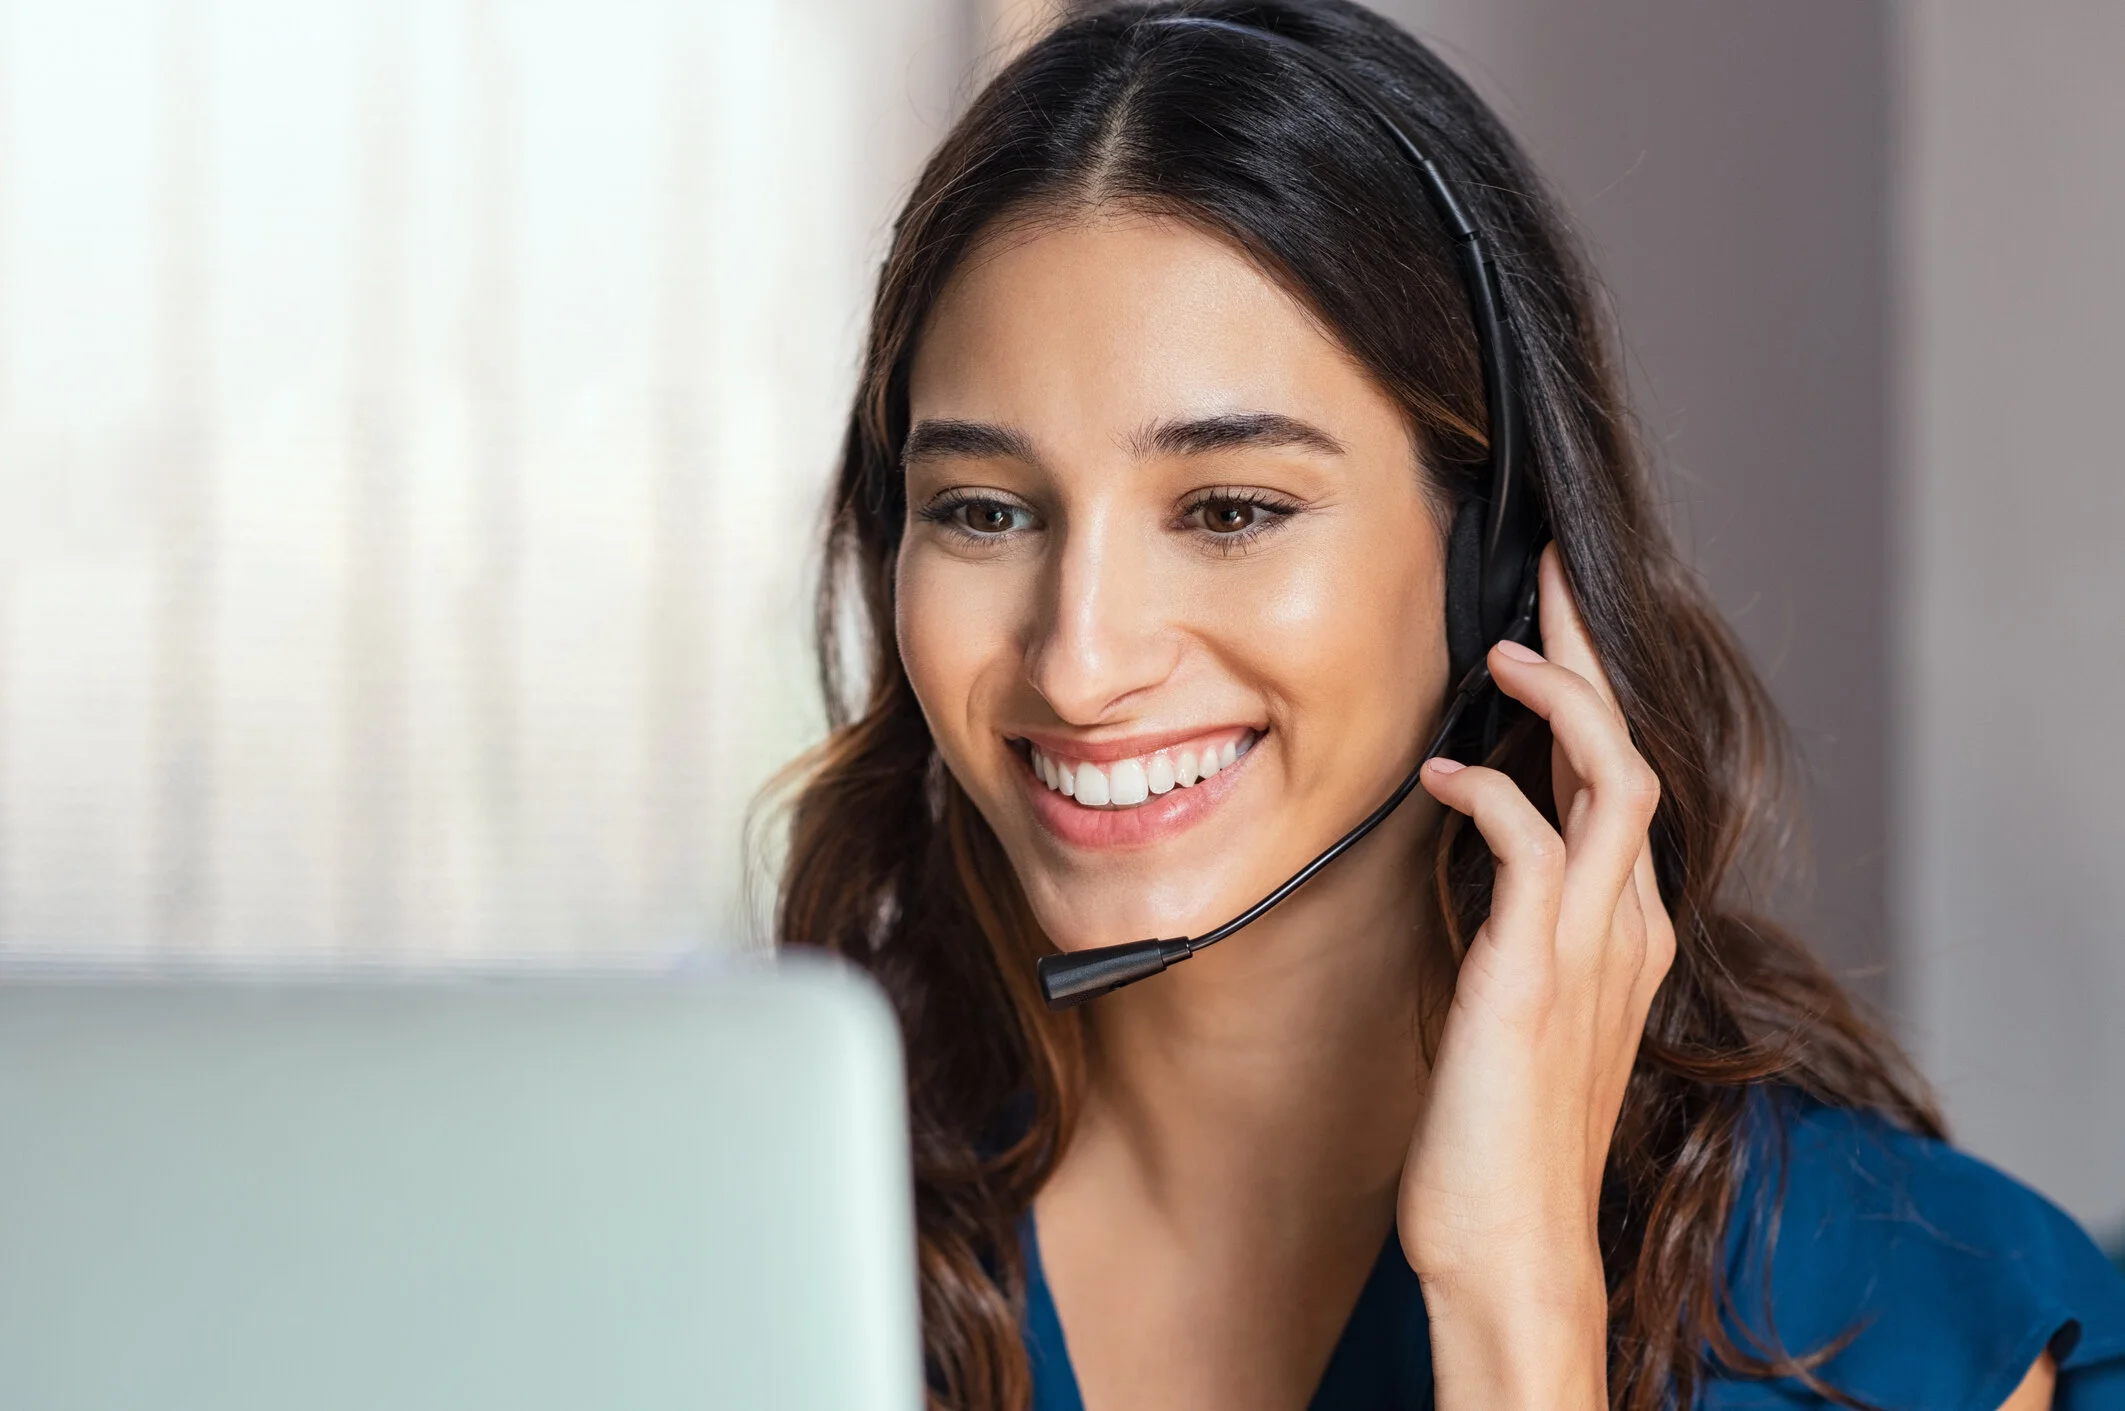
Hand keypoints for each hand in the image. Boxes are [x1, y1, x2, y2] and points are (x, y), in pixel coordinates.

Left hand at [1401, 545, 1676, 1409]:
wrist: (1511, 1244)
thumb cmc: (1500, 1137)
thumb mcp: (1520, 1011)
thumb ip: (1518, 933)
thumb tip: (1478, 857)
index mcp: (1627, 932)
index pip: (1621, 782)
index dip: (1592, 699)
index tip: (1553, 629)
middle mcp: (1627, 927)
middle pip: (1630, 753)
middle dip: (1592, 657)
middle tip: (1551, 578)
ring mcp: (1592, 947)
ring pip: (1608, 778)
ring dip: (1561, 700)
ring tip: (1503, 650)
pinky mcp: (1537, 972)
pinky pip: (1535, 846)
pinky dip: (1491, 792)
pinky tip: (1439, 773)